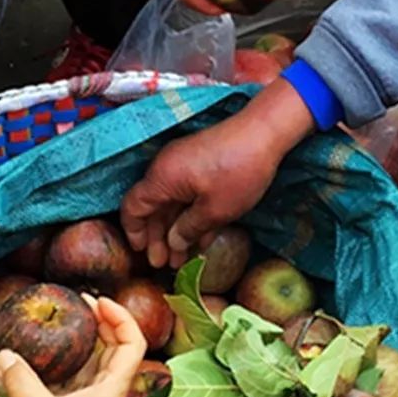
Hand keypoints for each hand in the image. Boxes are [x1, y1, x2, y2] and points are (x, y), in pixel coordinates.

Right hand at [0, 295, 146, 396]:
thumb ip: (23, 381)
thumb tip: (6, 354)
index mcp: (113, 389)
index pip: (133, 343)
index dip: (122, 318)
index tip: (99, 302)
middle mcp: (107, 392)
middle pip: (117, 346)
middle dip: (103, 320)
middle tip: (81, 302)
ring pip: (97, 360)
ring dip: (87, 337)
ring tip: (68, 318)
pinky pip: (77, 375)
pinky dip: (69, 358)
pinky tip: (49, 351)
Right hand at [121, 79, 314, 267]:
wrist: (265, 132)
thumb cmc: (239, 171)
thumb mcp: (215, 210)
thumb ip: (189, 229)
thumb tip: (173, 242)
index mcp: (162, 178)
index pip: (133, 207)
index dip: (134, 232)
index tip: (141, 253)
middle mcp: (166, 169)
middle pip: (152, 208)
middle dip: (157, 238)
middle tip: (163, 264)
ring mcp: (182, 165)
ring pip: (171, 203)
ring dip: (175, 230)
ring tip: (182, 258)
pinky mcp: (199, 163)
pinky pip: (187, 194)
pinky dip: (190, 216)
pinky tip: (200, 239)